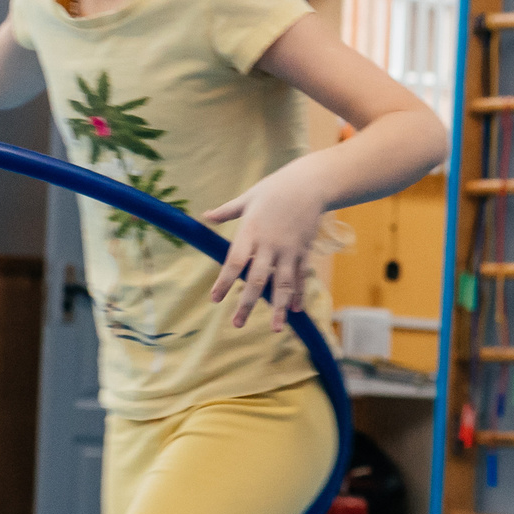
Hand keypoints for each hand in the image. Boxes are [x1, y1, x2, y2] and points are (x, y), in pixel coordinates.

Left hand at [201, 167, 325, 331]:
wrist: (310, 184)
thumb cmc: (274, 188)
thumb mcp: (248, 197)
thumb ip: (226, 211)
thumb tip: (204, 217)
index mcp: (251, 231)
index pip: (234, 262)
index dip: (224, 282)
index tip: (214, 299)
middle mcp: (270, 244)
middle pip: (257, 279)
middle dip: (247, 304)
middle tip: (238, 324)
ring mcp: (289, 250)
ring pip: (283, 284)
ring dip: (278, 307)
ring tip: (275, 328)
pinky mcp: (304, 251)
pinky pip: (301, 277)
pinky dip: (299, 294)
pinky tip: (295, 311)